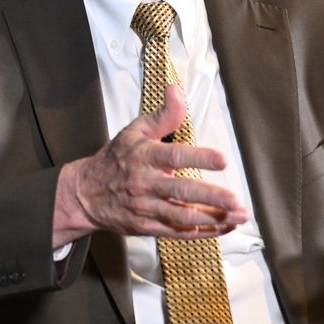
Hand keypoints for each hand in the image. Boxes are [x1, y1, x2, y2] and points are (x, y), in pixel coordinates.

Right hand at [53, 83, 250, 245]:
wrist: (85, 194)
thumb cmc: (115, 160)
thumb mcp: (135, 131)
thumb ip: (163, 115)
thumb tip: (177, 91)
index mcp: (144, 156)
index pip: (175, 156)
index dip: (200, 157)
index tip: (223, 159)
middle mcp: (145, 183)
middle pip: (182, 191)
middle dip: (212, 197)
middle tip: (235, 199)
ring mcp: (146, 208)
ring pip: (183, 217)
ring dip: (214, 218)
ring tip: (238, 215)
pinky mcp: (147, 227)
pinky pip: (178, 232)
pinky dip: (203, 232)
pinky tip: (223, 227)